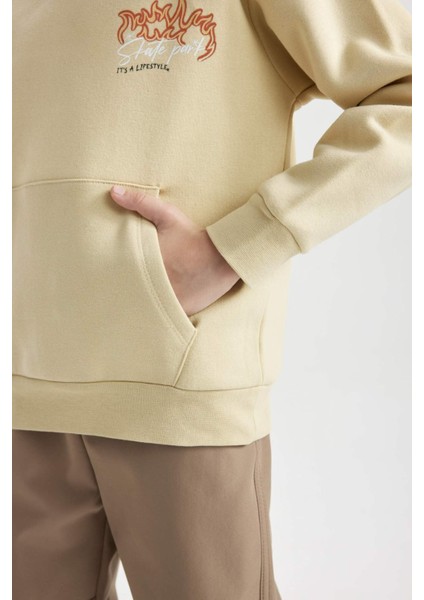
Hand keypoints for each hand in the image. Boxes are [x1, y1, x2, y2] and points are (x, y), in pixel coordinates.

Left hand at [110, 185, 240, 316]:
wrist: (224, 257)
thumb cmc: (193, 236)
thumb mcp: (168, 217)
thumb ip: (140, 203)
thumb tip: (113, 192)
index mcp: (147, 265)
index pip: (120, 278)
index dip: (111, 280)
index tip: (106, 279)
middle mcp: (157, 286)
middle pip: (132, 296)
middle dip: (125, 295)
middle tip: (115, 295)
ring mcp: (170, 301)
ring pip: (147, 309)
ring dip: (142, 307)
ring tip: (130, 308)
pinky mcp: (183, 310)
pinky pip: (165, 317)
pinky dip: (159, 316)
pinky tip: (153, 315)